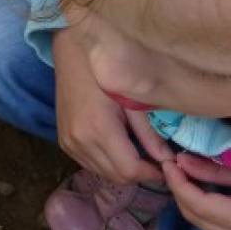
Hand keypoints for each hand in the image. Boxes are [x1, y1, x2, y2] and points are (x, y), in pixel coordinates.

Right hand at [52, 31, 166, 184]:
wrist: (71, 53)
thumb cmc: (105, 70)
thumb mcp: (132, 100)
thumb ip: (149, 134)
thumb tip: (167, 160)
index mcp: (99, 128)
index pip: (130, 170)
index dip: (152, 174)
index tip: (166, 166)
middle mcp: (80, 140)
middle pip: (117, 176)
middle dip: (139, 174)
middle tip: (155, 161)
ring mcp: (68, 142)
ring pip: (103, 173)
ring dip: (122, 170)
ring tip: (137, 154)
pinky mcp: (63, 141)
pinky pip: (89, 164)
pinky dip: (106, 163)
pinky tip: (116, 148)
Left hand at [165, 153, 230, 229]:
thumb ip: (216, 172)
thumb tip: (182, 160)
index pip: (199, 204)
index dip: (178, 182)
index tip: (168, 162)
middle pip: (190, 212)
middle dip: (176, 187)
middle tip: (171, 163)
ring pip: (192, 217)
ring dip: (180, 194)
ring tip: (179, 171)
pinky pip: (198, 220)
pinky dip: (189, 202)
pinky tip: (189, 186)